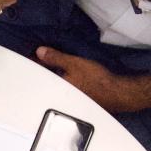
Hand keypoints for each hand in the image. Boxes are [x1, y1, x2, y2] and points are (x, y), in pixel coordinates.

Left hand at [36, 47, 150, 112]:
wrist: (117, 93)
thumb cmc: (96, 79)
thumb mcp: (74, 64)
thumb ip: (56, 58)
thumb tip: (39, 51)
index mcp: (58, 86)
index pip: (41, 73)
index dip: (37, 62)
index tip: (33, 55)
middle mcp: (62, 95)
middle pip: (49, 79)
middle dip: (45, 70)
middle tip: (42, 58)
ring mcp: (71, 98)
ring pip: (58, 83)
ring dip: (55, 75)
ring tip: (53, 65)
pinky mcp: (80, 99)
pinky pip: (67, 86)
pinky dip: (65, 79)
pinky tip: (69, 75)